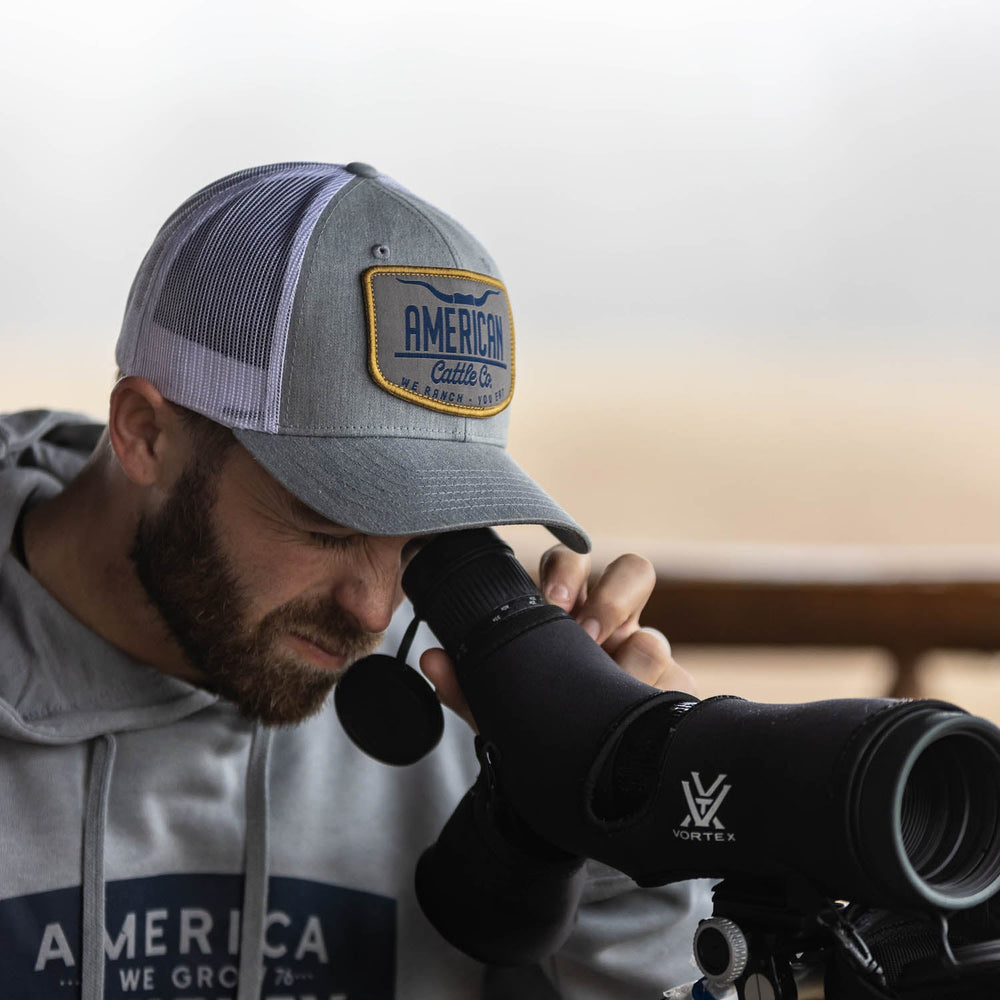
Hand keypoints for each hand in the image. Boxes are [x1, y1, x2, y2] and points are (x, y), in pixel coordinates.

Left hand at [420, 543, 697, 729]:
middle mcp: (613, 626)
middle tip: (586, 632)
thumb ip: (467, 684)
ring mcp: (646, 661)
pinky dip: (650, 701)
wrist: (572, 787)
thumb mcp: (501, 707)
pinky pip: (674, 690)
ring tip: (608, 687)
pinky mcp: (672, 699)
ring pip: (655, 638)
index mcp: (570, 612)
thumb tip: (431, 659)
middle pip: (633, 572)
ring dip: (632, 659)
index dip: (567, 571)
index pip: (574, 564)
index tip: (553, 601)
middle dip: (612, 597)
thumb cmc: (538, 726)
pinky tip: (630, 719)